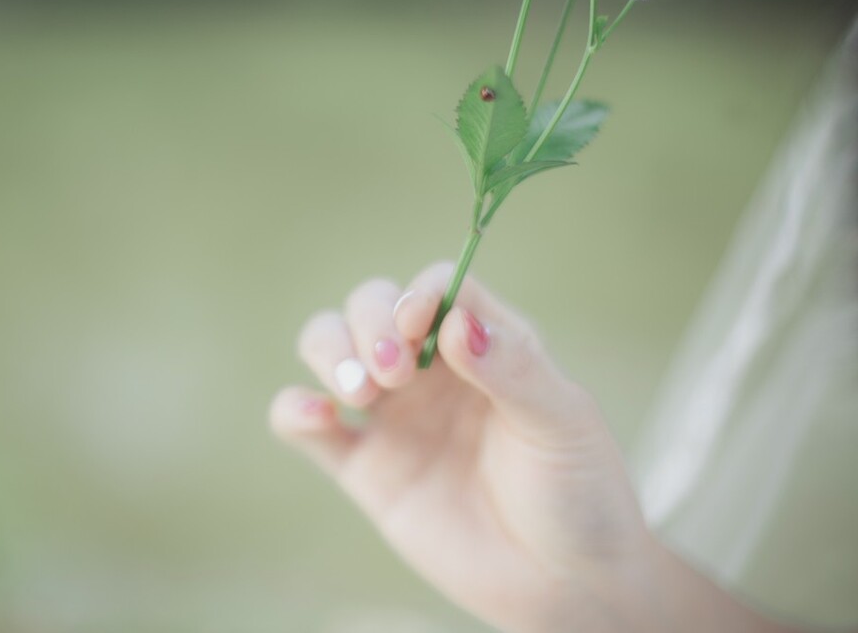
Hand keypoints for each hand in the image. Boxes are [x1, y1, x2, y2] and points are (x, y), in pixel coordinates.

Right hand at [270, 263, 653, 632]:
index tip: (418, 322)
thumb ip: (511, 369)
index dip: (420, 294)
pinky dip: (295, 409)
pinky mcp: (364, 467)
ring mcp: (394, 415)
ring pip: (330, 346)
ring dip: (330, 350)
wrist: (565, 584)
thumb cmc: (579, 492)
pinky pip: (309, 425)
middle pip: (373, 305)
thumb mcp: (561, 422)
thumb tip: (453, 323)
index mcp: (484, 344)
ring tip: (359, 391)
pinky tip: (316, 415)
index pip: (438, 288)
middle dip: (370, 322)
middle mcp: (432, 369)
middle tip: (394, 372)